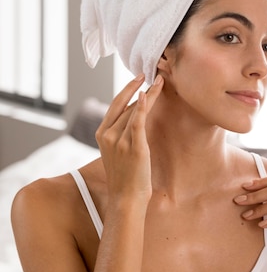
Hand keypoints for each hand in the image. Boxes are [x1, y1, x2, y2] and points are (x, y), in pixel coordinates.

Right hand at [96, 73, 163, 200]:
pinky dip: (141, 106)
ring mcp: (119, 140)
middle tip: (150, 72)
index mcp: (101, 134)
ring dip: (148, 94)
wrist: (126, 198)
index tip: (137, 78)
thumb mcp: (117, 153)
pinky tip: (147, 93)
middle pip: (124, 104)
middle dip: (137, 86)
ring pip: (134, 110)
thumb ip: (121, 136)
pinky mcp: (133, 147)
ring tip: (160, 81)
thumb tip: (132, 120)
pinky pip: (137, 121)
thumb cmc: (125, 178)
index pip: (115, 106)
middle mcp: (108, 135)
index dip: (127, 90)